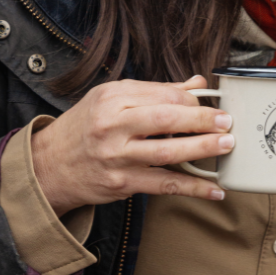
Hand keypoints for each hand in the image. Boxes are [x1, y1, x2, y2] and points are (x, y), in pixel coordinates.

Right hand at [31, 76, 233, 216]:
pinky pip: (165, 185)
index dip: (193, 100)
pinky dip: (194, 188)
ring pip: (168, 152)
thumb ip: (156, 92)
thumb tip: (197, 85)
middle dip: (201, 119)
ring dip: (202, 149)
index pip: (162, 94)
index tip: (213, 104)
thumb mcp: (111, 100)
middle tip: (227, 121)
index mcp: (112, 98)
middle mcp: (112, 125)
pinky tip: (215, 189)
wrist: (49, 165)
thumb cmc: (85, 127)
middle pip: (166, 119)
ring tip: (227, 145)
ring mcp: (117, 156)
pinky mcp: (122, 183)